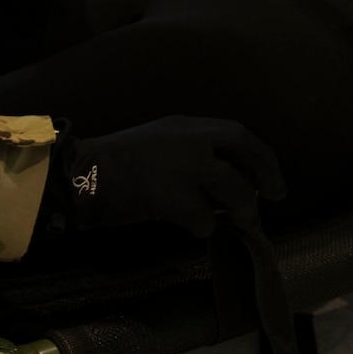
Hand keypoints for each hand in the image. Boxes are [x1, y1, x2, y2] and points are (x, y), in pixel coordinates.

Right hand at [56, 116, 286, 237]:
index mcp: (185, 126)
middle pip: (242, 150)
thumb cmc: (114, 164)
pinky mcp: (170, 195)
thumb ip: (192, 154)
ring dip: (241, 206)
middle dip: (264, 174)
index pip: (237, 132)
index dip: (261, 156)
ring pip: (232, 186)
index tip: (272, 178)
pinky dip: (205, 227)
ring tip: (239, 220)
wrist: (79, 175)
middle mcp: (187, 139)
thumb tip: (227, 182)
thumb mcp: (159, 144)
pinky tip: (193, 228)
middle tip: (273, 197)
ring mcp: (180, 166)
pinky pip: (204, 218)